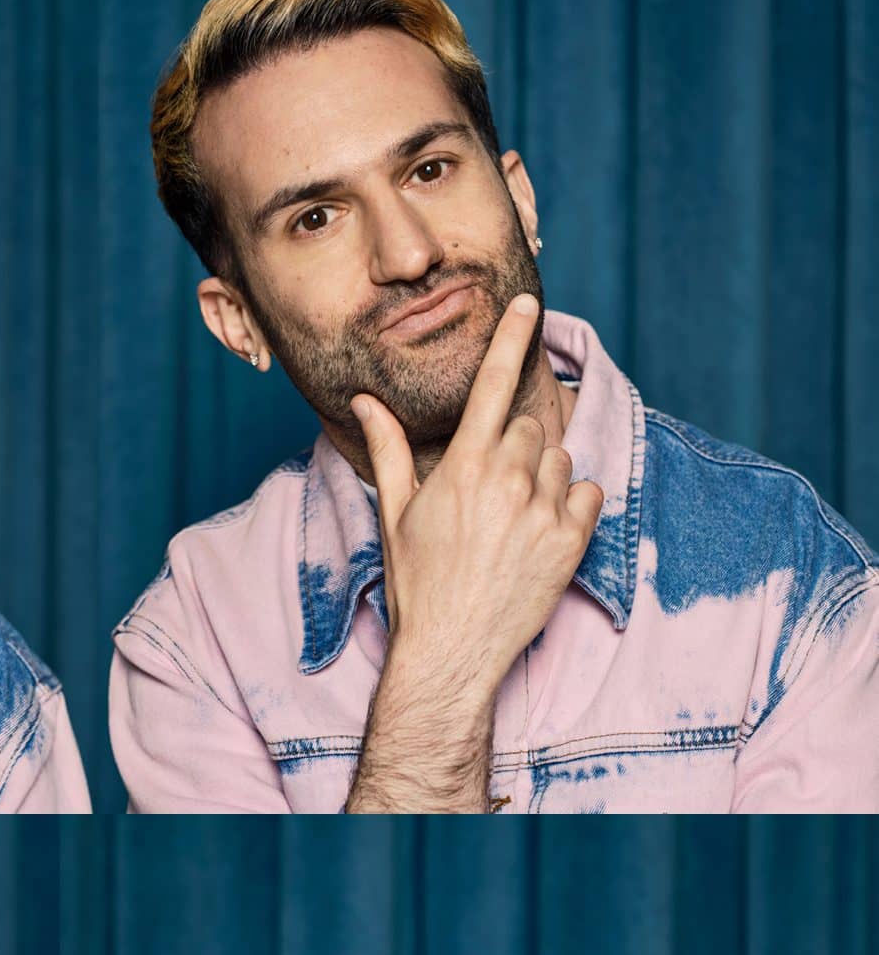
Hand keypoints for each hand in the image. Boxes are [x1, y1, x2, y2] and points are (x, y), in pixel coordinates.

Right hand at [344, 294, 603, 811]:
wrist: (451, 652)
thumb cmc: (418, 584)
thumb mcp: (395, 514)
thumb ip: (389, 449)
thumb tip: (365, 401)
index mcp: (463, 468)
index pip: (493, 384)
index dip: (512, 336)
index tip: (529, 302)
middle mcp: (509, 481)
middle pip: (532, 427)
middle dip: (517, 446)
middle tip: (493, 489)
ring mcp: (545, 511)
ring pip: (561, 460)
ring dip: (544, 476)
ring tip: (513, 519)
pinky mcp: (573, 541)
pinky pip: (589, 493)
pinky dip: (573, 503)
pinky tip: (541, 531)